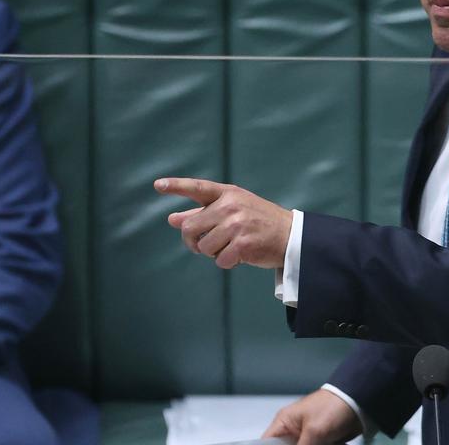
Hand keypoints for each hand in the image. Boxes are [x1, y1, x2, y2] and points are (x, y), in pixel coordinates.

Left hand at [157, 177, 292, 269]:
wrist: (291, 236)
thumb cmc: (258, 222)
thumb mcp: (232, 211)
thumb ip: (202, 213)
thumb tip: (171, 219)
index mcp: (227, 193)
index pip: (197, 188)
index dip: (176, 186)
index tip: (157, 185)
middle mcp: (230, 206)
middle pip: (189, 228)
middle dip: (193, 241)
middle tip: (203, 245)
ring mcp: (237, 224)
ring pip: (203, 247)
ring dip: (213, 253)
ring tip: (230, 247)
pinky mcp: (243, 244)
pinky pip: (219, 260)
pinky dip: (227, 262)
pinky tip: (241, 255)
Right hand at [263, 389, 361, 444]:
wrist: (358, 401)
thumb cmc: (332, 408)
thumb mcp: (314, 432)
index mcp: (284, 422)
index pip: (266, 443)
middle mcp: (292, 430)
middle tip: (313, 444)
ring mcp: (307, 436)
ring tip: (325, 443)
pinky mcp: (319, 441)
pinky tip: (331, 444)